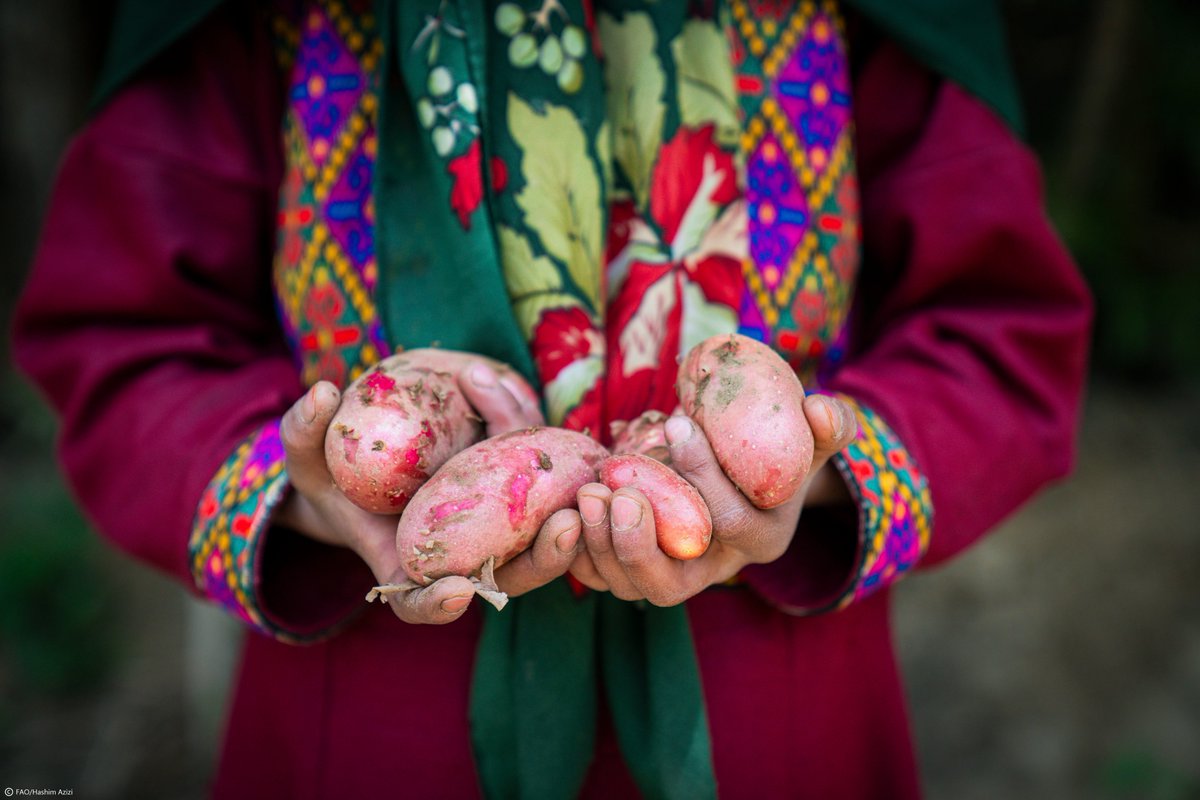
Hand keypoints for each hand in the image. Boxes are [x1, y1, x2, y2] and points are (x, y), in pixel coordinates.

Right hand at [274, 352, 578, 623]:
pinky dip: (558, 470)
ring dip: (569, 529)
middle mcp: (456, 560)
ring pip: (539, 544)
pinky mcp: (515, 502)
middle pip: (506, 579)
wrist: (373, 461)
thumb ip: (305, 431)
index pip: (420, 604)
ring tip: (587, 496)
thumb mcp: (307, 456)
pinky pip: (544, 494)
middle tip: (564, 530)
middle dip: (540, 562)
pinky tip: (579, 447)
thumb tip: (322, 392)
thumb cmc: (333, 473)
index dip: (437, 605)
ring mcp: (491, 534)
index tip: (457, 591)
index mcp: (403, 566)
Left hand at [568, 395, 857, 605]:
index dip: (707, 478)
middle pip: (670, 585)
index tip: (680, 428)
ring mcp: (671, 574)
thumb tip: (820, 408)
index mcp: (761, 541)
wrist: (746, 480)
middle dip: (638, 545)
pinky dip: (579, 554)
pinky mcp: (634, 568)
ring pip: (628, 586)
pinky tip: (567, 515)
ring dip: (600, 547)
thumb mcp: (809, 442)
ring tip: (587, 496)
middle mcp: (712, 570)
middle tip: (617, 494)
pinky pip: (600, 577)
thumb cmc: (776, 456)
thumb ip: (825, 427)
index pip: (733, 523)